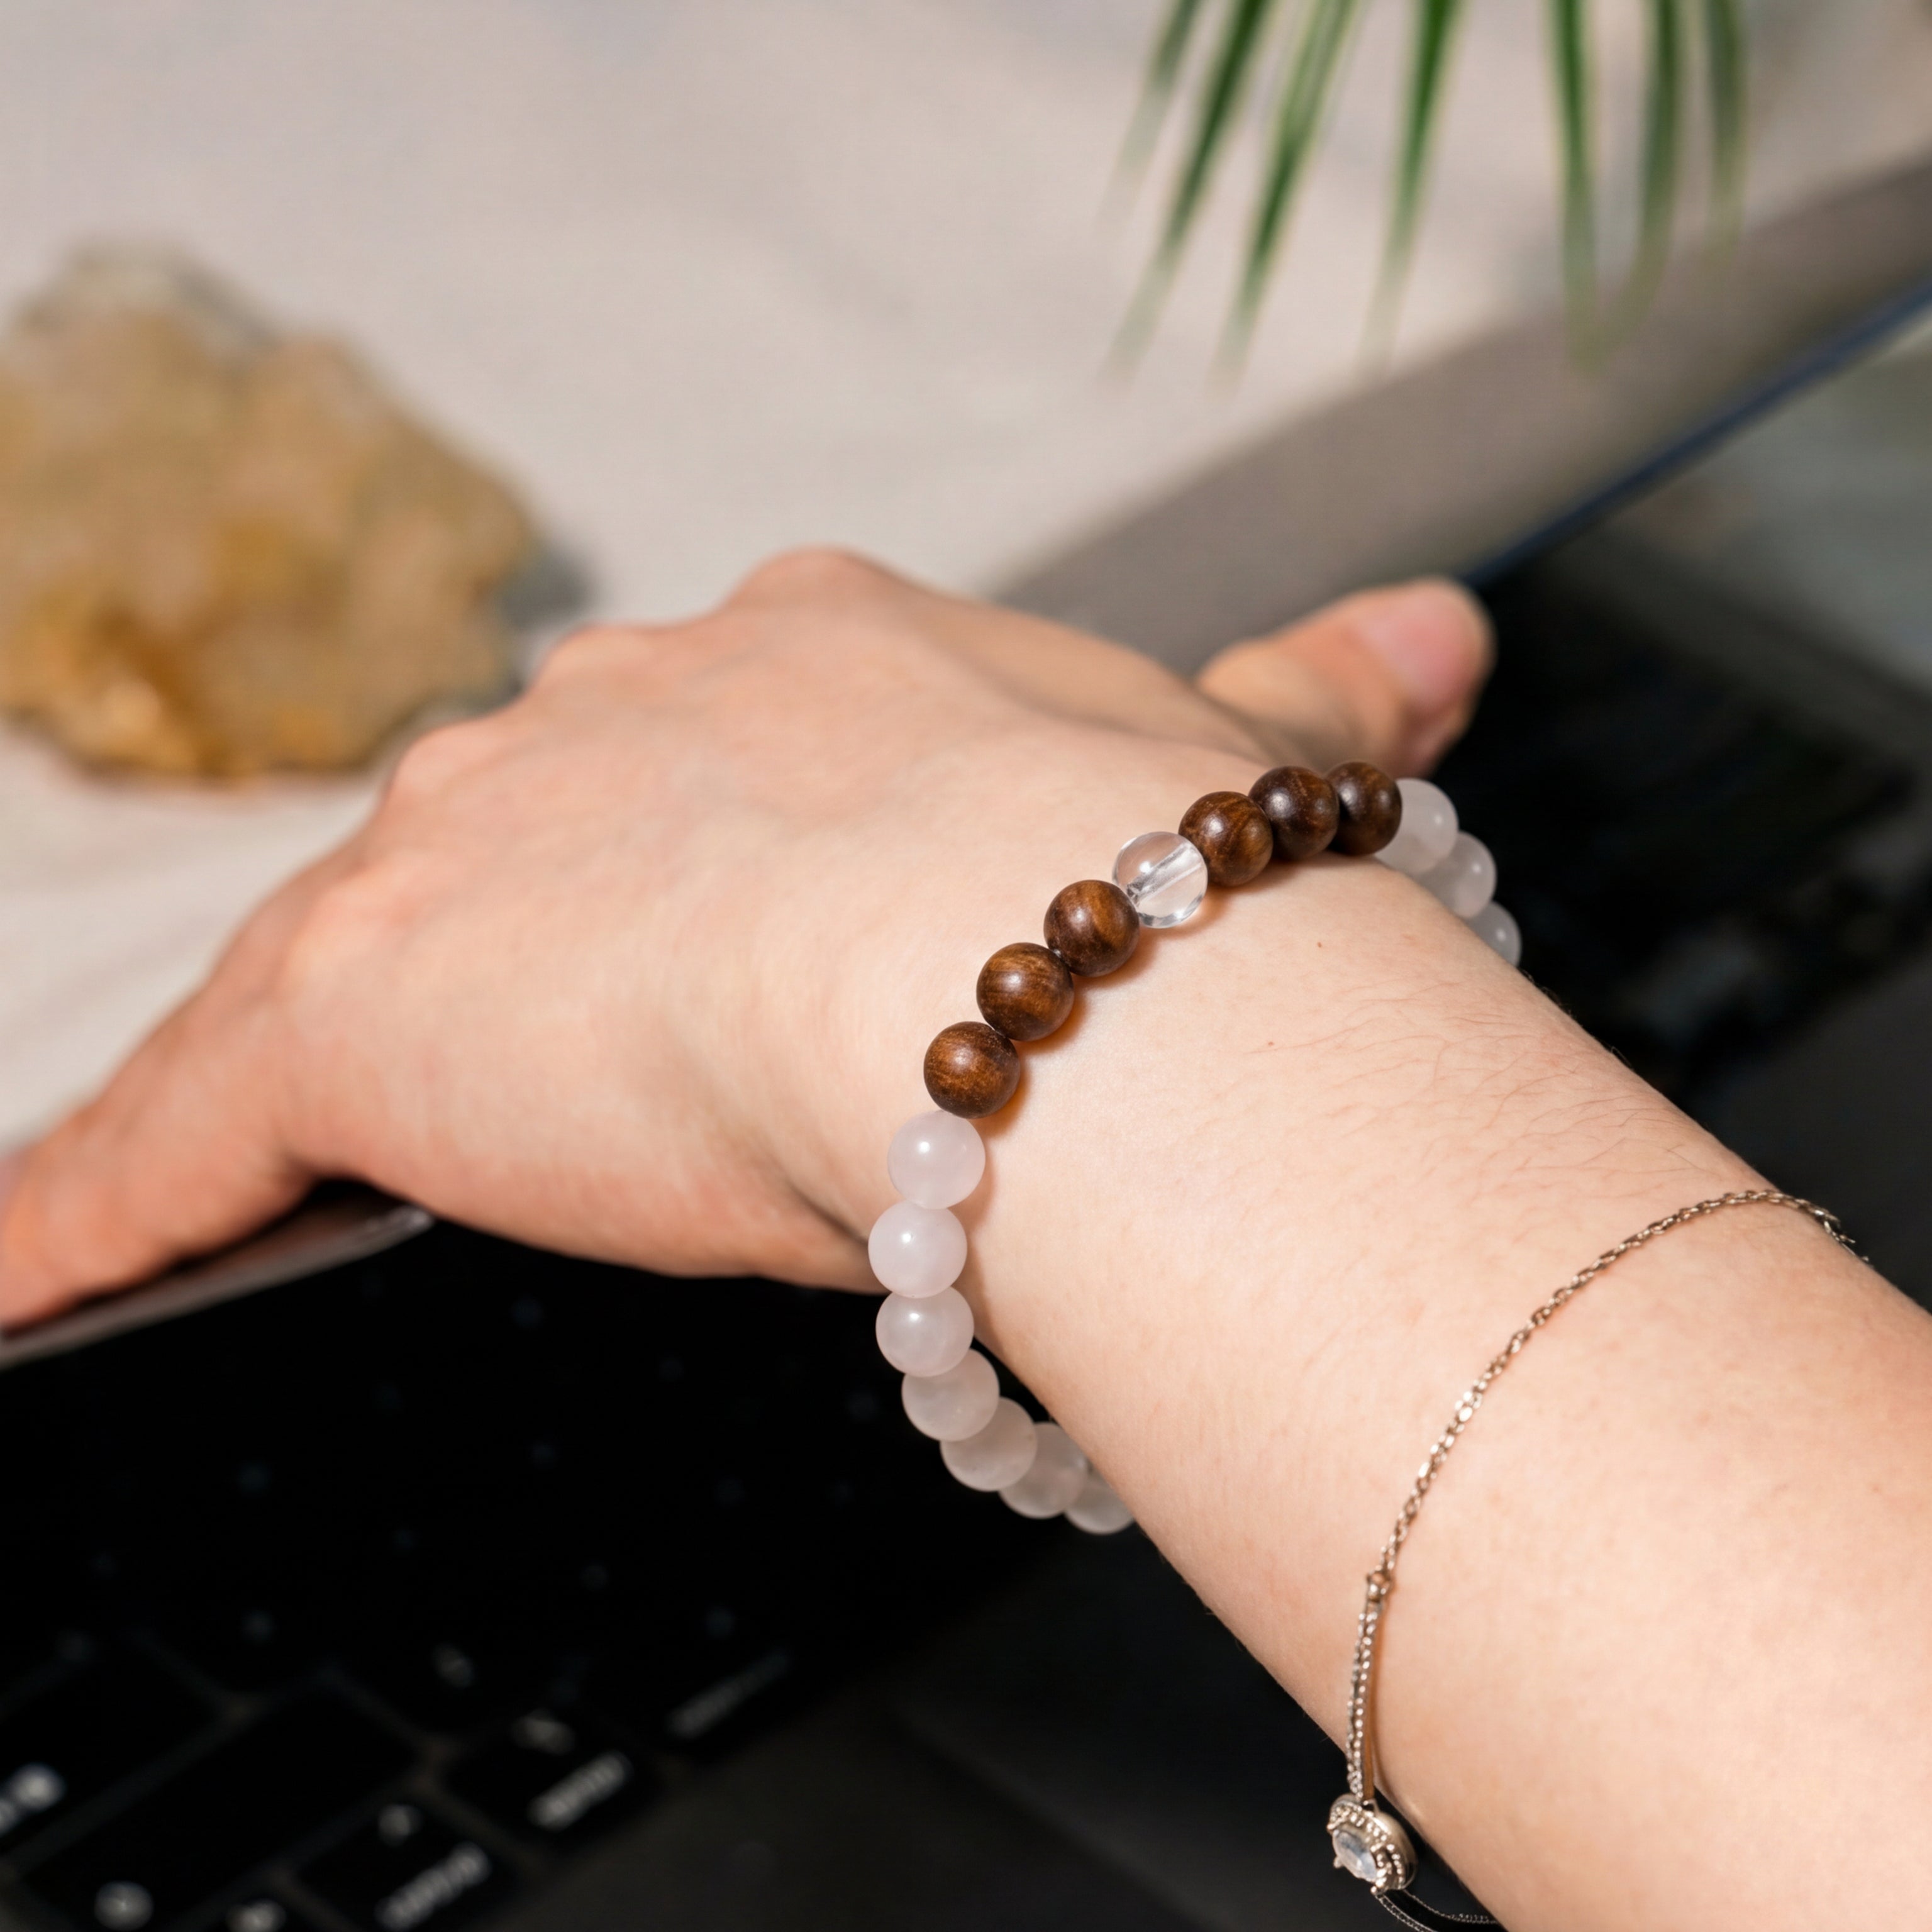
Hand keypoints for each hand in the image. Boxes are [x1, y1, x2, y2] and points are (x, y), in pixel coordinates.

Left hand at [0, 552, 1486, 1327]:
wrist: (1061, 971)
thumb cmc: (1155, 894)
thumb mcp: (1228, 778)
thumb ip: (1312, 699)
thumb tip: (1435, 643)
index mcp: (810, 668)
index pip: (692, 759)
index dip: (695, 854)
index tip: (703, 930)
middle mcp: (616, 721)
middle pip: (513, 841)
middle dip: (533, 942)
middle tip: (554, 1057)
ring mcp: (469, 854)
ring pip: (351, 960)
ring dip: (327, 1058)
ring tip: (260, 1167)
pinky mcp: (359, 1011)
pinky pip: (189, 1128)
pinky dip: (120, 1201)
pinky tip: (56, 1269)